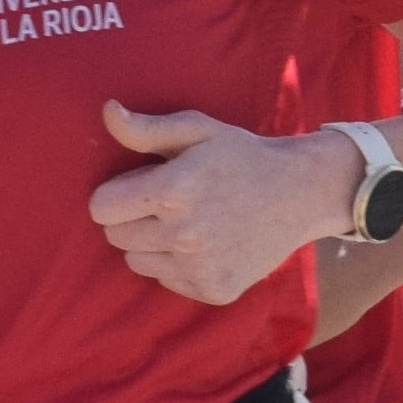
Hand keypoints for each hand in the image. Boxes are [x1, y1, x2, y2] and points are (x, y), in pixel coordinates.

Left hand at [87, 105, 353, 307]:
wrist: (300, 193)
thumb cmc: (242, 155)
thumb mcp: (197, 130)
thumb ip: (146, 128)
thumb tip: (107, 112)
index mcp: (174, 190)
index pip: (101, 207)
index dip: (117, 194)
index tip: (141, 186)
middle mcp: (185, 234)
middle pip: (116, 236)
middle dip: (133, 218)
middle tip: (169, 203)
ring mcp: (201, 267)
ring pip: (137, 261)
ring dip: (152, 244)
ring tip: (187, 223)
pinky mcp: (215, 289)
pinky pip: (167, 280)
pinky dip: (178, 265)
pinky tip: (207, 244)